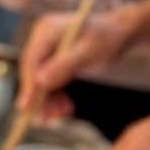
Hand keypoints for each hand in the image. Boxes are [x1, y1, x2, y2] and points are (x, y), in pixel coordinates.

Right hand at [19, 4, 137, 119]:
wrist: (121, 33)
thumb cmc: (108, 37)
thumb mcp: (89, 52)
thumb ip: (64, 66)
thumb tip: (39, 81)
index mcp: (47, 29)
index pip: (31, 61)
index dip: (29, 86)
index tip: (27, 107)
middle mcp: (43, 37)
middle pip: (33, 72)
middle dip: (41, 97)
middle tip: (47, 120)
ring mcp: (48, 48)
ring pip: (41, 80)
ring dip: (50, 100)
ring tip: (63, 114)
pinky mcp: (55, 58)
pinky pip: (51, 80)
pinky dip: (57, 95)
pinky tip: (66, 107)